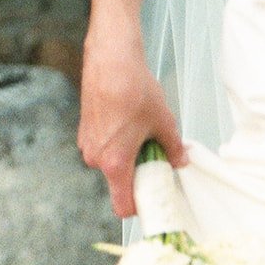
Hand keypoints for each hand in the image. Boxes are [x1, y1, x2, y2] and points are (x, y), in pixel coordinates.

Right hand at [77, 16, 188, 218]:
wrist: (110, 57)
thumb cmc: (135, 89)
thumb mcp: (164, 123)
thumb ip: (173, 149)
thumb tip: (180, 162)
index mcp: (116, 164)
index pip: (124, 206)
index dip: (141, 208)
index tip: (154, 200)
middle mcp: (97, 159)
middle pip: (121, 184)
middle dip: (139, 177)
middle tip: (156, 158)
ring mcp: (87, 145)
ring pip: (113, 166)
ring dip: (128, 159)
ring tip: (141, 134)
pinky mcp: (84, 131)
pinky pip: (105, 150)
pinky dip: (118, 145)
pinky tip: (128, 124)